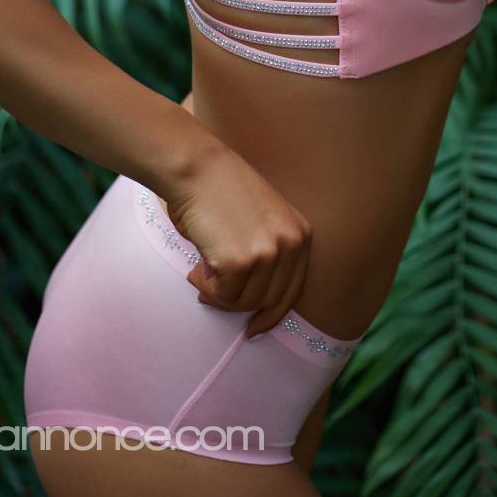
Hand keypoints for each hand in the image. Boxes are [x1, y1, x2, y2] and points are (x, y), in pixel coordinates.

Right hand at [163, 143, 311, 336]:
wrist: (196, 168)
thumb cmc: (220, 191)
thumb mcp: (262, 219)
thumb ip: (269, 254)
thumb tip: (257, 303)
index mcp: (300, 233)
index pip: (293, 291)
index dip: (272, 314)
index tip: (255, 328)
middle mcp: (291, 244)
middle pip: (268, 301)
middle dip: (238, 305)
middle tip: (211, 292)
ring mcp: (267, 253)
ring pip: (244, 303)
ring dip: (219, 295)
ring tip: (202, 269)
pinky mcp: (240, 261)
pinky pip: (222, 296)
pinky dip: (205, 288)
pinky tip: (197, 266)